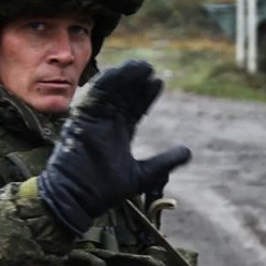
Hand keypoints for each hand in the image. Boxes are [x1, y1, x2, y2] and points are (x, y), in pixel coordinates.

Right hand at [37, 60, 191, 234]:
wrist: (77, 198)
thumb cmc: (105, 190)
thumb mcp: (142, 175)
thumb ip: (164, 163)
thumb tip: (188, 152)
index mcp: (119, 132)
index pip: (135, 108)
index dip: (146, 95)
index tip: (158, 82)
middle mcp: (106, 123)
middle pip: (123, 96)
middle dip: (136, 82)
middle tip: (150, 68)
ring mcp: (93, 121)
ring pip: (109, 92)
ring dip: (123, 78)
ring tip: (139, 66)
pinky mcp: (80, 121)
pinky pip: (92, 97)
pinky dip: (104, 84)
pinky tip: (118, 73)